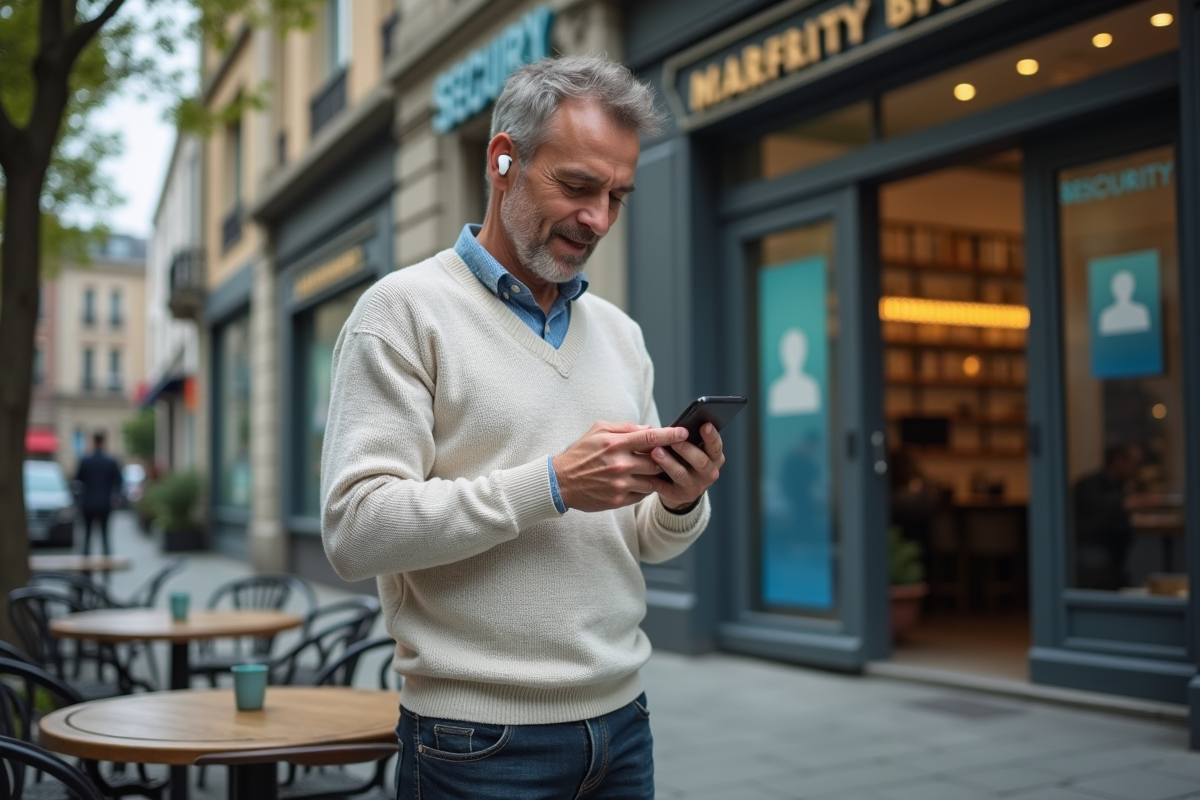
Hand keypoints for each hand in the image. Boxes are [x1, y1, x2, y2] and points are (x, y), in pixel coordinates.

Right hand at [553, 422, 689, 512]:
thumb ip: (624, 428)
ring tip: (660, 470)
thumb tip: (648, 429)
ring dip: (658, 475)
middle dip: (667, 458)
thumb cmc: (581, 453)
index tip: (684, 433)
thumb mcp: (598, 431)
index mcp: (616, 444)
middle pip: (657, 461)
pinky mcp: (618, 500)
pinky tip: (643, 481)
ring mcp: (620, 484)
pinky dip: (646, 487)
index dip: (670, 435)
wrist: (561, 482)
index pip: (650, 438)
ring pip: (653, 480)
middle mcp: (620, 464)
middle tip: (674, 454)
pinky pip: (643, 494)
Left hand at [648, 423, 723, 511]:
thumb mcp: (694, 448)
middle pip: (700, 461)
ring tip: (656, 451)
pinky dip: (654, 478)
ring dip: (668, 462)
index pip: (716, 447)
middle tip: (674, 440)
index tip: (704, 424)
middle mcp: (709, 474)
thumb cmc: (685, 458)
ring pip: (681, 474)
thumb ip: (689, 438)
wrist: (680, 486)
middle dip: (687, 449)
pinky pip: (664, 487)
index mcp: (715, 458)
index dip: (711, 436)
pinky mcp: (677, 496)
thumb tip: (678, 426)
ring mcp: (694, 487)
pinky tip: (645, 469)